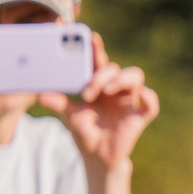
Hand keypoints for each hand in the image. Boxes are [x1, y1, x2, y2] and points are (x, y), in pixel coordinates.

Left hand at [53, 41, 158, 174]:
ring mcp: (129, 101)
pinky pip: (151, 104)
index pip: (99, 61)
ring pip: (135, 77)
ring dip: (121, 79)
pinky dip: (150, 98)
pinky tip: (141, 97)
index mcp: (100, 84)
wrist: (97, 156)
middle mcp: (116, 89)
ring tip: (106, 91)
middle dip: (101, 76)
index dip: (96, 48)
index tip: (90, 37)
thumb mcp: (69, 115)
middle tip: (87, 92)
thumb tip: (40, 92)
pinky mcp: (139, 117)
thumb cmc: (86, 131)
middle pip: (116, 68)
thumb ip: (58, 102)